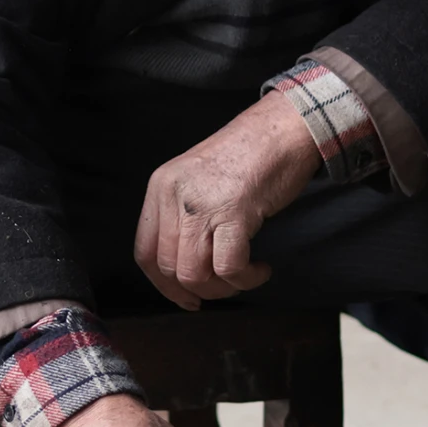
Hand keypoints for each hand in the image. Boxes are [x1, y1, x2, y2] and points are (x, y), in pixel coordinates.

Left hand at [134, 92, 319, 308]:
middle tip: (224, 288)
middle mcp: (174, 195)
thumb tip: (184, 268)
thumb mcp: (198, 180)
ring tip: (244, 275)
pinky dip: (245, 279)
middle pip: (168, 268)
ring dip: (222, 288)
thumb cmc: (249, 156)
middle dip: (196, 290)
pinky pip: (229, 268)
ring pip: (193, 274)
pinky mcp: (233, 212)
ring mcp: (201, 204)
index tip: (186, 296)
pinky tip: (260, 269)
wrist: (282, 130)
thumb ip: (184, 214)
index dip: (163, 284)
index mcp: (160, 186)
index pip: (144, 252)